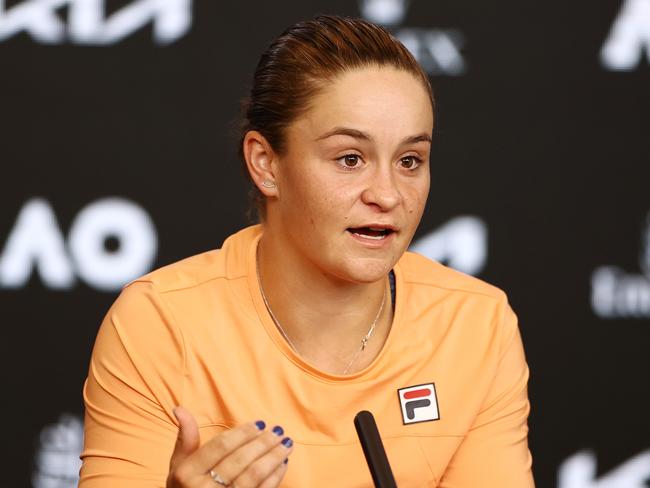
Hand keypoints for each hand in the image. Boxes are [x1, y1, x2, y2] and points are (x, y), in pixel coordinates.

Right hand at [167, 406, 292, 487]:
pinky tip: (282, 464)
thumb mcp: (178, 465)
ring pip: (252, 476)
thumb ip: (185, 438)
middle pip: (239, 460)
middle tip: (278, 431)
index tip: (260, 423)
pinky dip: (274, 477)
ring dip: (273, 458)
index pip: (220, 446)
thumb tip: (180, 409)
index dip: (242, 433)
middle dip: (262, 443)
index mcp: (187, 474)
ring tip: (286, 444)